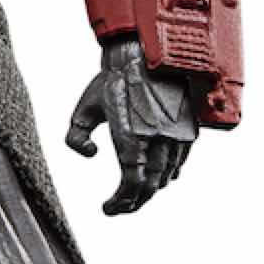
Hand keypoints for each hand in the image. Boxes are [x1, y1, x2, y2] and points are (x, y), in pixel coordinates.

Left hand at [65, 36, 199, 214]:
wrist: (146, 55)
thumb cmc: (111, 81)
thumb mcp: (84, 108)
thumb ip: (76, 137)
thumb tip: (92, 155)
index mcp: (131, 135)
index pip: (132, 182)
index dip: (120, 202)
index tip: (107, 209)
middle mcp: (158, 138)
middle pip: (150, 187)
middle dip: (133, 203)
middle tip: (118, 207)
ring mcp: (176, 135)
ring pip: (165, 178)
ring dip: (148, 192)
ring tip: (132, 195)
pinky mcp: (186, 130)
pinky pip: (178, 164)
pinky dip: (165, 177)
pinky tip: (153, 179)